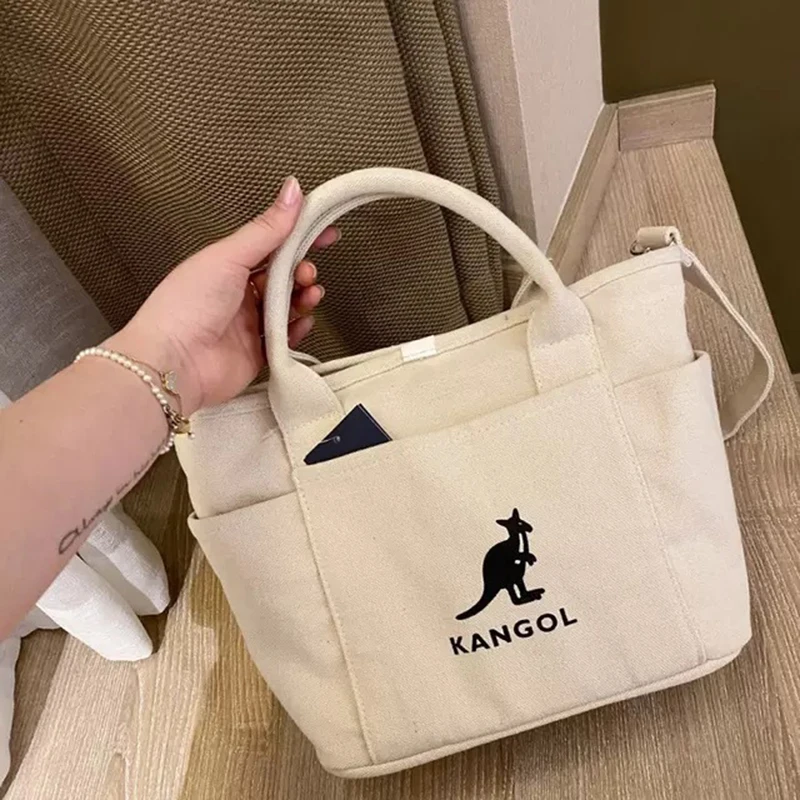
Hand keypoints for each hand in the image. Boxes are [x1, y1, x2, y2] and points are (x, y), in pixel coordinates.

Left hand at [106, 177, 334, 414]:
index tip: (325, 231)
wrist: (174, 363)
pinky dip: (298, 329)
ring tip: (309, 294)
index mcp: (225, 266)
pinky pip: (286, 338)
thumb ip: (266, 229)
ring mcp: (247, 324)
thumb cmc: (186, 306)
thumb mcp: (229, 257)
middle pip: (282, 277)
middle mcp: (236, 294)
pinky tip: (303, 321)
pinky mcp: (256, 353)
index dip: (299, 237)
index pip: (271, 245)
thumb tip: (291, 190)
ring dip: (303, 297)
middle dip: (301, 271)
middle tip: (307, 271)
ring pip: (288, 306)